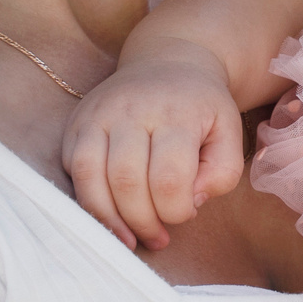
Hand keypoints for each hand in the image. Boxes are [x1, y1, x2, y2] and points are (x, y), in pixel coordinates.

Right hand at [62, 39, 244, 251]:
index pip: (169, 177)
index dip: (176, 211)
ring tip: (129, 240)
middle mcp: (132, 110)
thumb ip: (221, 172)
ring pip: (90, 177)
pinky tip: (109, 218)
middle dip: (142, 221)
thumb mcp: (229, 133)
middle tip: (158, 237)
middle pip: (126, 181)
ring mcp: (98, 114)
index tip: (186, 213)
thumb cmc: (202, 107)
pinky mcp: (76, 123)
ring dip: (108, 220)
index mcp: (176, 112)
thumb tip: (189, 202)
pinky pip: (73, 171)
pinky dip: (87, 202)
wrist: (169, 61)